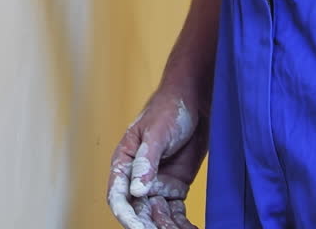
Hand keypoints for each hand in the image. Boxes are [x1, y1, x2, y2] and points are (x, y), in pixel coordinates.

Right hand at [107, 89, 207, 228]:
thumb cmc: (169, 108)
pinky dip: (181, 224)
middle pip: (138, 211)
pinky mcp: (174, 188)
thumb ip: (146, 161)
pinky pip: (175, 213)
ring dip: (166, 227)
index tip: (139, 227)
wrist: (195, 100)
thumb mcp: (156, 132)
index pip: (119, 196)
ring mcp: (156, 184)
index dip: (127, 215)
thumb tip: (136, 190)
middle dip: (148, 225)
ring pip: (157, 216)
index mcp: (124, 162)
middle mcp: (137, 178)